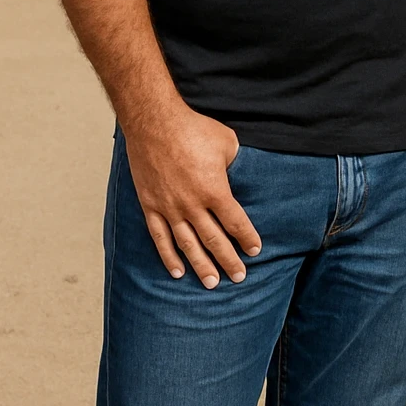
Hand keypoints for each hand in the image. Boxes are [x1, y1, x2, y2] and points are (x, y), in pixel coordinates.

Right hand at [124, 104, 261, 288]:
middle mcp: (192, 204)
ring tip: (211, 283)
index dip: (246, 238)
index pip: (235, 222)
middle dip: (228, 260)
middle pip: (214, 240)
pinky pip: (160, 237)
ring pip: (187, 245)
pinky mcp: (150, 205)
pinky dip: (168, 256)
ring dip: (201, 265)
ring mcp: (169, 207)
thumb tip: (240, 172)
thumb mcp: (227, 142)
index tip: (255, 250)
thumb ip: (235, 163)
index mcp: (214, 190)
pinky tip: (177, 271)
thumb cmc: (193, 128)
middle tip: (239, 277)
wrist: (154, 122)